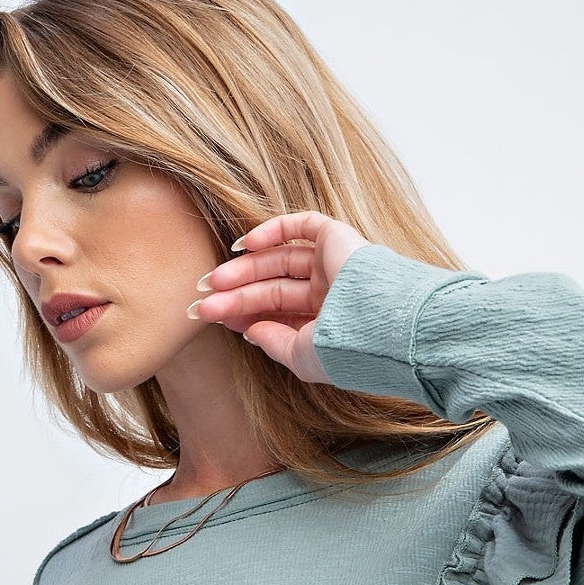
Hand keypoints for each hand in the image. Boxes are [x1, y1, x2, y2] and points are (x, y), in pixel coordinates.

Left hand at [188, 210, 370, 383]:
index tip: (216, 318)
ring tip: (214, 281)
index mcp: (325, 324)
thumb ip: (274, 343)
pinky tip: (243, 245)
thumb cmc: (346, 350)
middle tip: (204, 300)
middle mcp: (329, 294)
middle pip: (272, 288)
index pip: (276, 314)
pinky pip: (300, 227)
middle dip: (236, 294)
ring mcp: (333, 265)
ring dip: (245, 269)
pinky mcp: (338, 239)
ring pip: (279, 260)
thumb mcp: (301, 357)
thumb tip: (250, 331)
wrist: (379, 325)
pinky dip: (272, 231)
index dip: (243, 314)